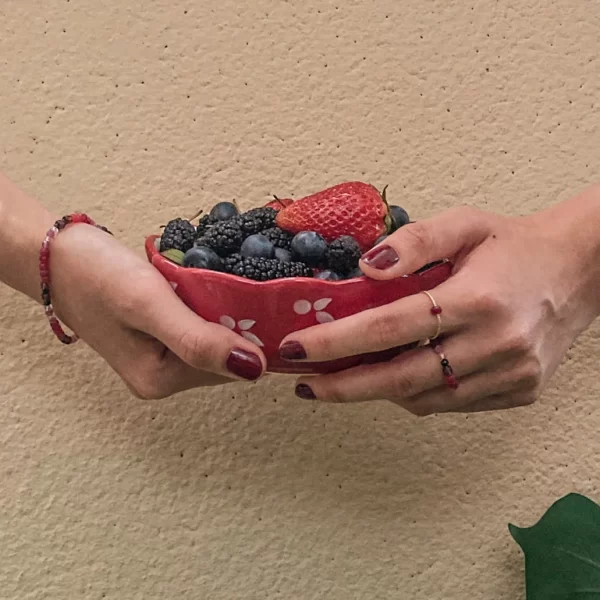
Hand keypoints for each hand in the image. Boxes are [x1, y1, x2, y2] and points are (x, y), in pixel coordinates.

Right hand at [48, 224, 265, 398]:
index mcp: (161, 380)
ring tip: (212, 280)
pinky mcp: (157, 338)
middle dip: (236, 320)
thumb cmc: (95, 275)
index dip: (250, 333)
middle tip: (233, 282)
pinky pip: (197, 326)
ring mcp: (159, 358)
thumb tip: (255, 370)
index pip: (232, 365)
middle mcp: (162, 378)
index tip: (257, 297)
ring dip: (221, 310)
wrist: (53, 254)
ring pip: (214, 337)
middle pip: (224, 353)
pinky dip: (206, 305)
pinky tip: (200, 284)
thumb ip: (199, 340)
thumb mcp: (149, 304)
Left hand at [278, 203, 598, 413]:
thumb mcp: (464, 224)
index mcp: (479, 298)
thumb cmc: (514, 245)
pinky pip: (450, 403)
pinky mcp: (519, 392)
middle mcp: (497, 343)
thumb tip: (367, 269)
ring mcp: (511, 375)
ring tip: (343, 376)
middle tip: (304, 384)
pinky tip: (396, 376)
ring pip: (424, 397)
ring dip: (376, 391)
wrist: (578, 272)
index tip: (295, 348)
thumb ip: (413, 242)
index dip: (336, 341)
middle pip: (401, 377)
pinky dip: (415, 393)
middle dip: (344, 386)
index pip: (390, 327)